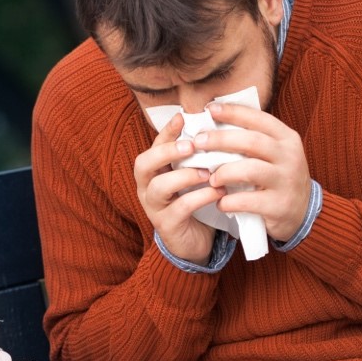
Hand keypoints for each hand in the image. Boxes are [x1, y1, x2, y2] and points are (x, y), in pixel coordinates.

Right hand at [134, 111, 226, 262]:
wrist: (195, 243)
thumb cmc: (195, 203)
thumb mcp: (193, 176)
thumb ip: (196, 157)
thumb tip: (215, 126)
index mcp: (153, 173)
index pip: (153, 146)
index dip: (165, 132)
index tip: (182, 117)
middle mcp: (147, 188)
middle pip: (142, 165)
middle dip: (165, 152)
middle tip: (190, 146)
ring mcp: (154, 208)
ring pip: (159, 187)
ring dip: (185, 176)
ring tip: (209, 173)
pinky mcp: (167, 226)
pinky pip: (180, 208)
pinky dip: (201, 197)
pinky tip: (219, 192)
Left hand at [195, 103, 312, 242]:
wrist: (303, 212)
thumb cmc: (279, 177)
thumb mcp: (275, 153)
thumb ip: (253, 140)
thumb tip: (214, 124)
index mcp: (287, 138)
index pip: (259, 119)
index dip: (233, 112)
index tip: (209, 109)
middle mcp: (289, 156)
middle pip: (251, 141)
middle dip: (220, 139)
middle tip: (197, 142)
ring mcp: (286, 181)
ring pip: (249, 170)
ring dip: (224, 172)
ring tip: (211, 179)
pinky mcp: (279, 205)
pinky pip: (247, 201)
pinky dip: (228, 201)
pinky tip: (220, 202)